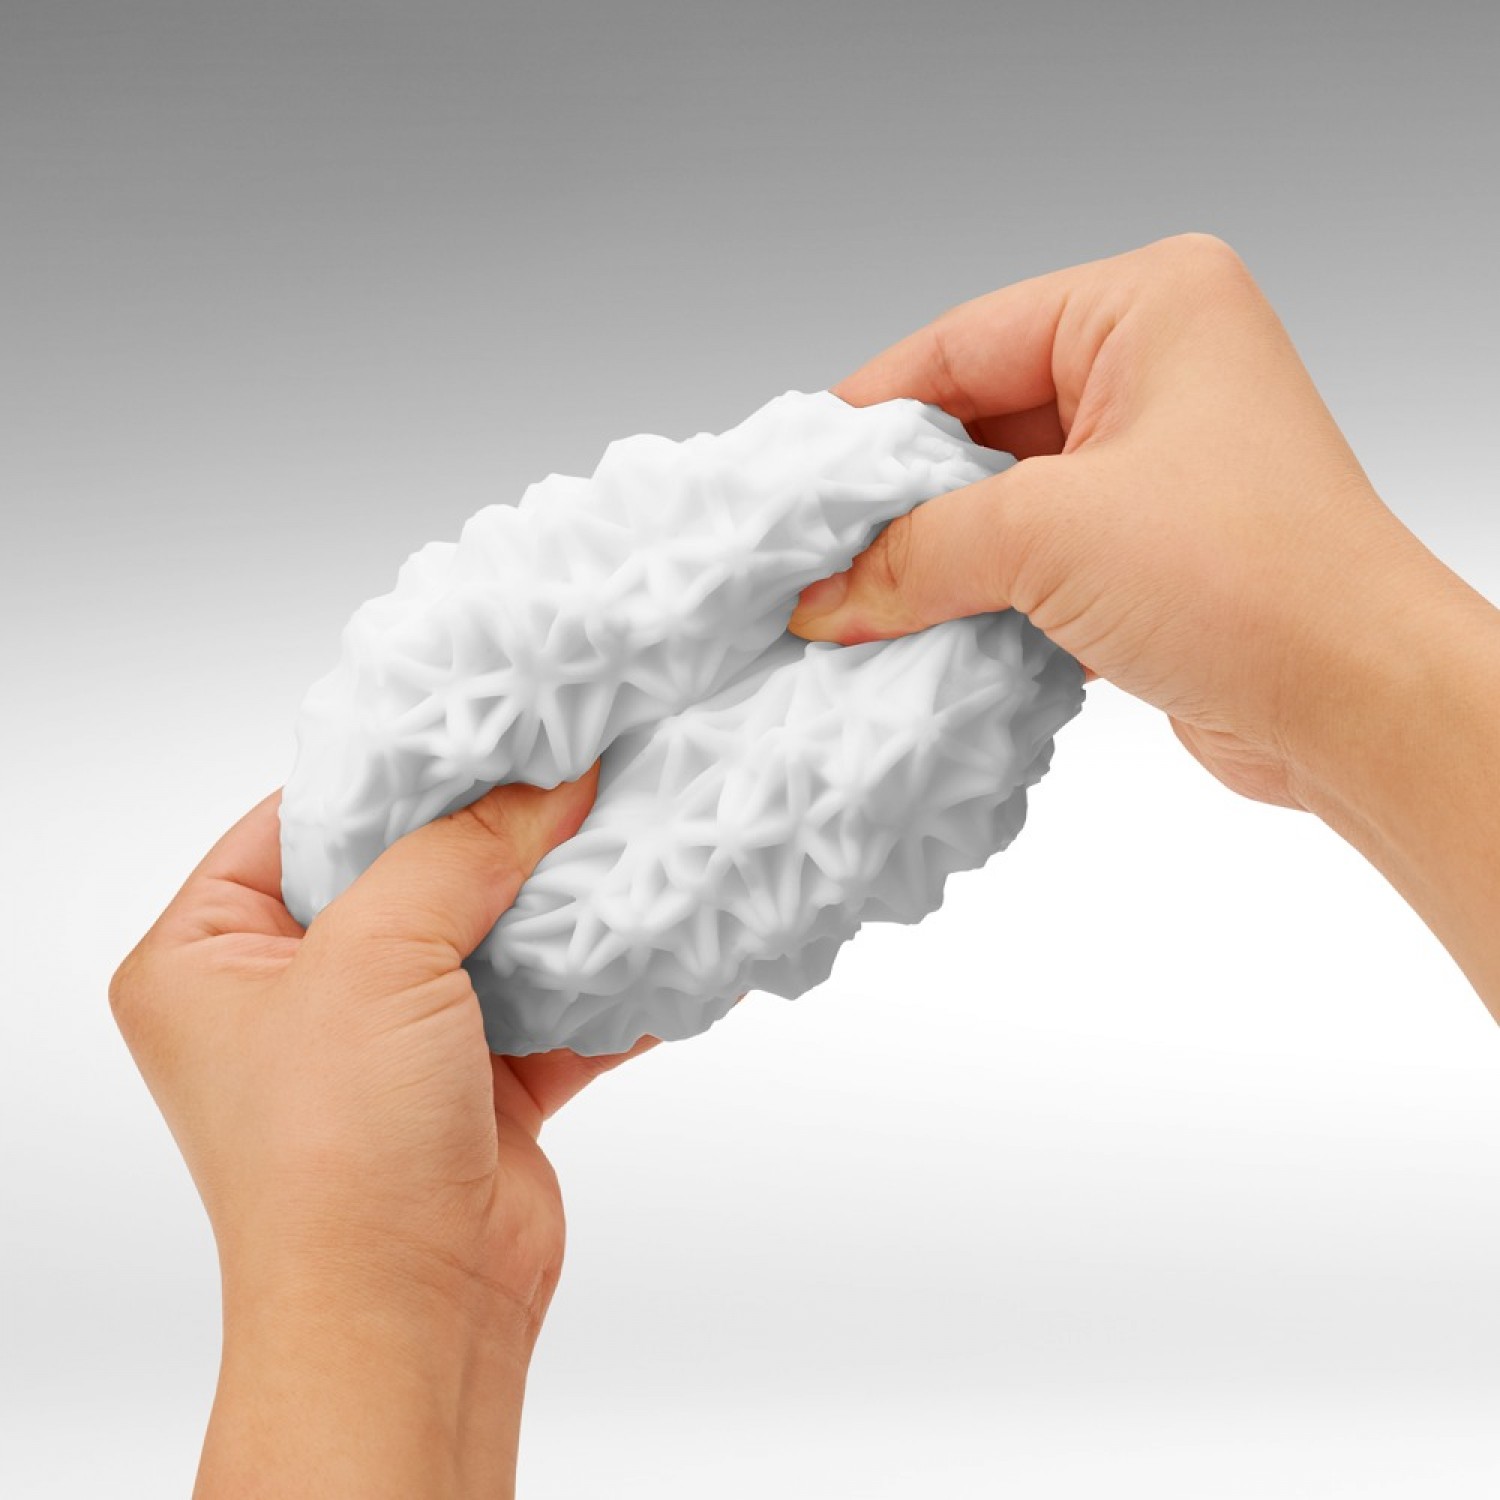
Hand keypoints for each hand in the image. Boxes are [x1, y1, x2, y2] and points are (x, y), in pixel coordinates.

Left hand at [110, 770, 648, 1497]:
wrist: (410, 1320)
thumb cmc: (335, 1153)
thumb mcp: (376, 958)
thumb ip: (462, 849)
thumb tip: (553, 778)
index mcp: (211, 955)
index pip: (304, 818)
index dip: (395, 767)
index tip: (485, 715)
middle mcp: (295, 994)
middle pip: (409, 870)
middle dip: (497, 828)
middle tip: (576, 758)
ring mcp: (390, 1041)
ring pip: (486, 933)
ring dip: (557, 898)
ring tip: (630, 826)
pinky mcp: (474, 1083)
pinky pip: (544, 1003)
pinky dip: (598, 974)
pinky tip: (655, 928)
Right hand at [791, 233, 1499, 1015]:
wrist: (1359, 707)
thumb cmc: (1249, 579)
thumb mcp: (1049, 537)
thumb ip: (914, 555)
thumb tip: (818, 599)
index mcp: (1145, 307)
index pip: (959, 344)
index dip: (864, 415)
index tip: (788, 479)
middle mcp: (1152, 371)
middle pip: (974, 422)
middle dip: (892, 498)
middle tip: (807, 552)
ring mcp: (1152, 464)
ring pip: (998, 499)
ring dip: (930, 557)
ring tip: (846, 601)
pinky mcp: (1148, 548)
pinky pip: (1030, 557)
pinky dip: (974, 594)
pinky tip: (914, 631)